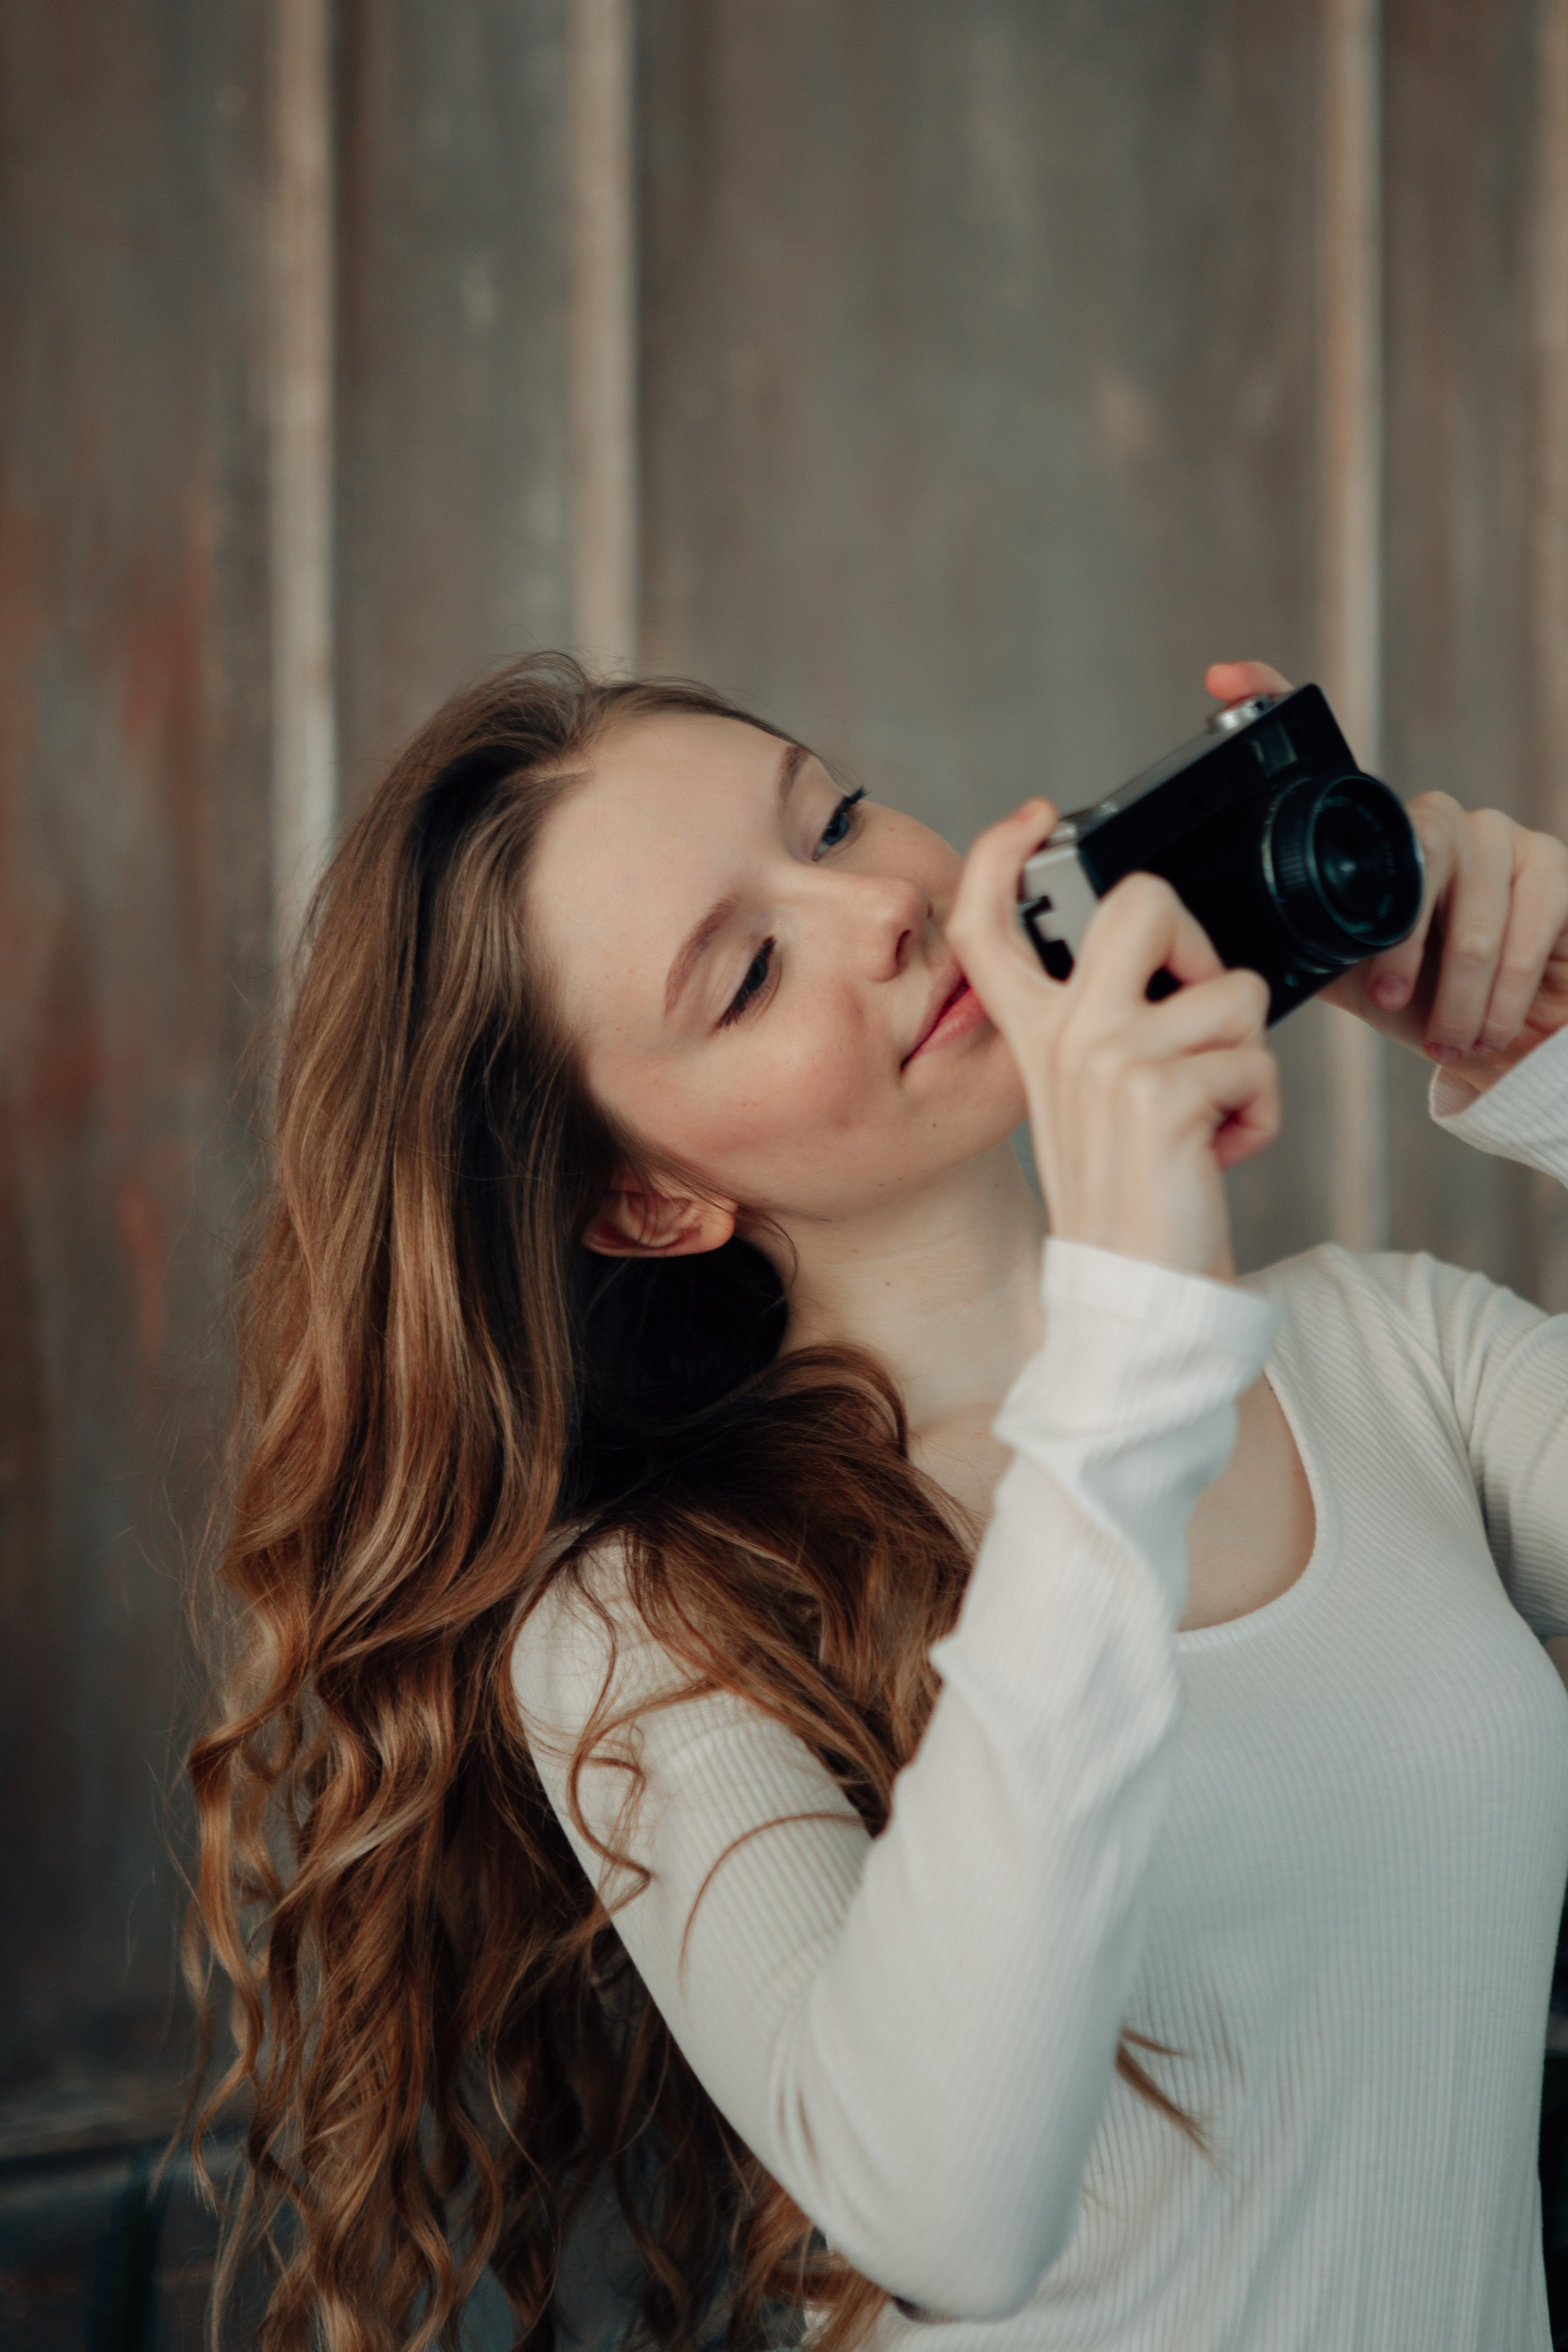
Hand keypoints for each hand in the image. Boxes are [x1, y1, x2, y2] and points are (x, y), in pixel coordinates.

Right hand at [947, 807, 1279, 1280]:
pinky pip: (1257, 1064)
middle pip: (1140, 902)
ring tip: (1208, 1115)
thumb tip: (1171, 962)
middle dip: (1199, 941)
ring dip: (1245, 1059)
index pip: (987, 925)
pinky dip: (1259, 1114)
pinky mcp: (1162, 1093)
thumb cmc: (1132, 1194)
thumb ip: (1106, 1025)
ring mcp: (1107, 1058)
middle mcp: (1061, 1035)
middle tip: (1198, 1006)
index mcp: (1034, 1032)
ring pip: (1233, 992)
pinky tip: (1220, 1150)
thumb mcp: (1094, 1098)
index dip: (1000, 856)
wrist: (1135, 1293)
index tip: (1033, 818)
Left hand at [1209, 661, 1567, 1101]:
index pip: (1330, 763)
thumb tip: (1228, 941)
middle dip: (1404, 944)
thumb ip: (1299, 945)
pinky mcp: (1552, 865)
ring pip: (1475, 897)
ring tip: (1448, 1035)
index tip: (1225, 677)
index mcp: (1377, 845)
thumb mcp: (1347, 976)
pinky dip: (1507, 983)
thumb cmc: (1423, 1001)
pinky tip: (1488, 1020)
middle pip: (1420, 845)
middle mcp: (1435, 822)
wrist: (1502, 1041)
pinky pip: (1531, 915)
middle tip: (1392, 1003)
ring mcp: (1496, 835)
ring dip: (1462, 984)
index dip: (1275, 700)